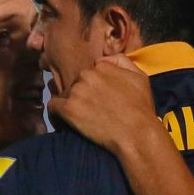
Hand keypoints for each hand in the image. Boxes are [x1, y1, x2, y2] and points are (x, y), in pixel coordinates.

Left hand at [47, 55, 163, 154]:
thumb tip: (101, 60)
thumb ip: (121, 61)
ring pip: (64, 94)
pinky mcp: (68, 108)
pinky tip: (63, 122)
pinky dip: (56, 114)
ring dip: (70, 104)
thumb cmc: (141, 108)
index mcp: (101, 66)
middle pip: (75, 83)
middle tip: (89, 110)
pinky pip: (52, 106)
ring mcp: (76, 91)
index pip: (89, 72)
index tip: (95, 97)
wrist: (137, 134)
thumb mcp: (140, 77)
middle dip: (80, 94)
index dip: (91, 86)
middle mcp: (86, 75)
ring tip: (79, 118)